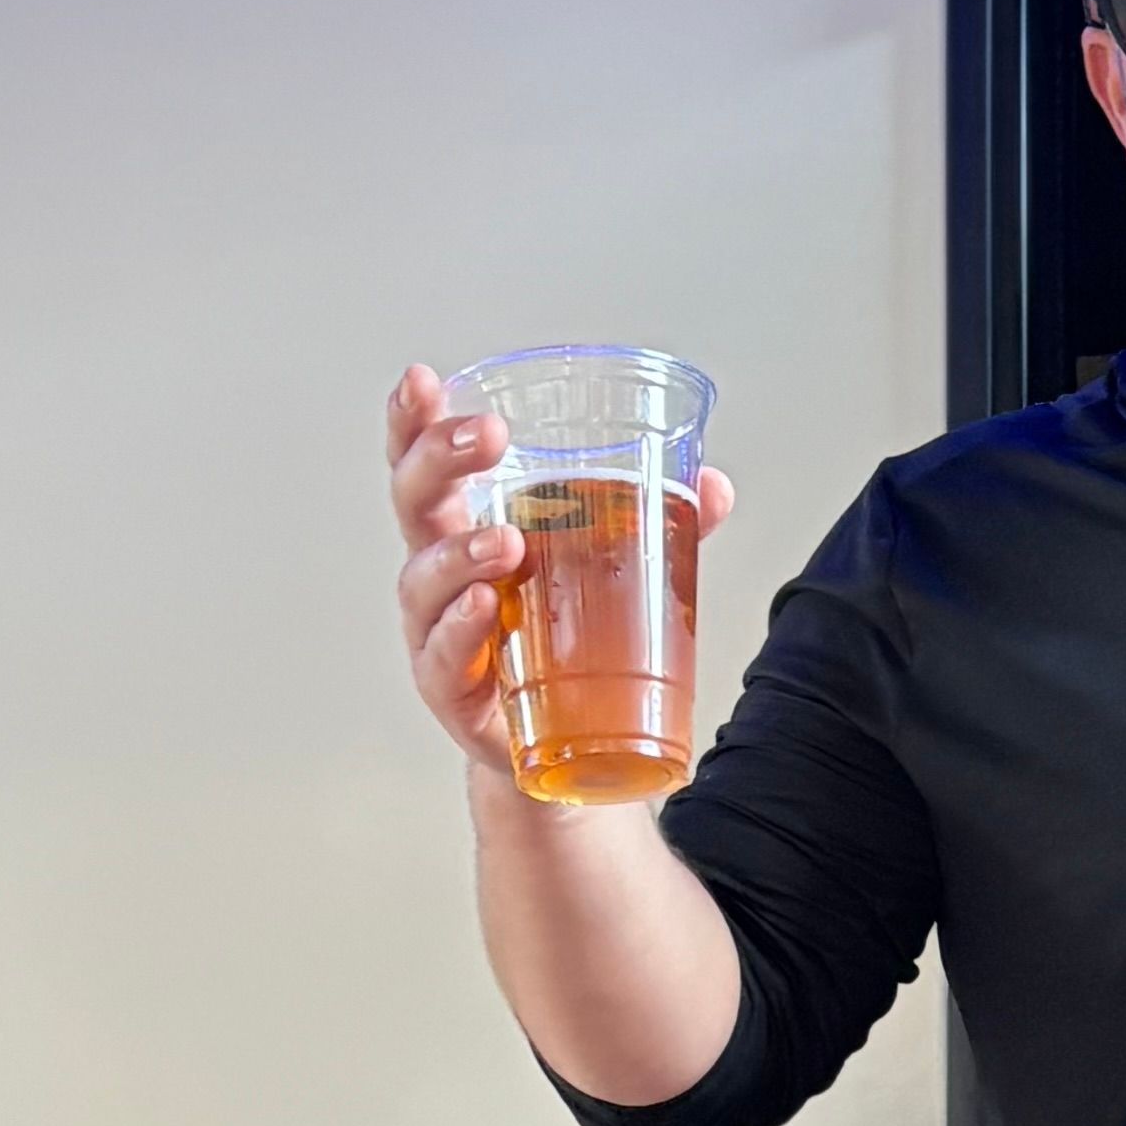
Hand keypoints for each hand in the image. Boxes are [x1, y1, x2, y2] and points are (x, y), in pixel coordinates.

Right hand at [384, 363, 734, 778]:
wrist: (561, 747)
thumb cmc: (565, 642)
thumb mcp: (609, 572)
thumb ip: (656, 523)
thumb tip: (712, 484)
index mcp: (467, 529)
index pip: (425, 465)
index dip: (412, 421)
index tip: (421, 378)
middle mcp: (440, 577)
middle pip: (414, 505)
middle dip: (439, 461)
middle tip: (486, 436)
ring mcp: (439, 634)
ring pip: (424, 582)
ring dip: (459, 553)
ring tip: (506, 541)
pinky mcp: (455, 693)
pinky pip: (443, 658)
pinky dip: (461, 630)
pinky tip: (488, 608)